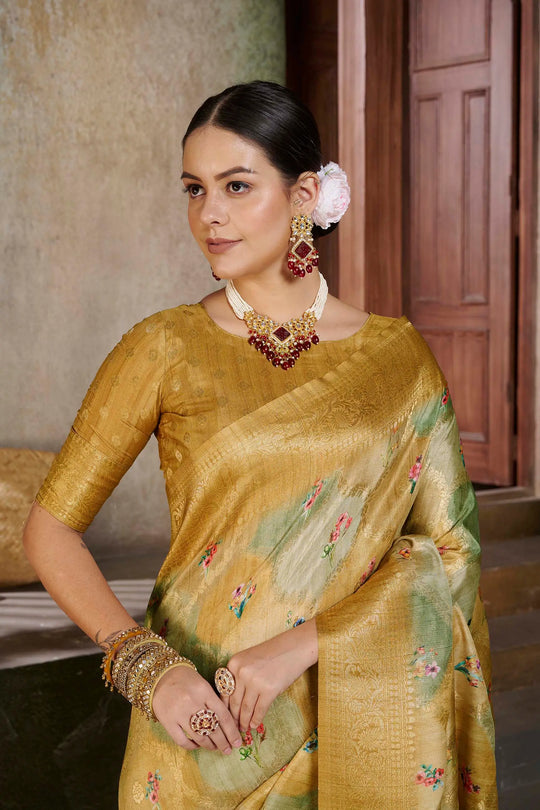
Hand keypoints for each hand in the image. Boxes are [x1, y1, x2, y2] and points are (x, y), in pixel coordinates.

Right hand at [152, 665, 242, 754]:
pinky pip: (183, 741)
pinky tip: (198, 745)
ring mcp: (179, 713)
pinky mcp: (168, 722)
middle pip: (213, 728)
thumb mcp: (203, 684)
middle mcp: (192, 702)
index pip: (223, 715)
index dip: (232, 731)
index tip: (237, 741)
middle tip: (228, 749)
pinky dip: (192, 746)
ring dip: (210, 745)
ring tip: (216, 748)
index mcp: (204, 691)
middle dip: (223, 742)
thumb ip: (214, 701)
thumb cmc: (186, 680)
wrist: (161, 676)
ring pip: (199, 737)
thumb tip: (229, 724)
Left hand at [222, 618, 317, 732]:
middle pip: (234, 702)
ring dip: (244, 721)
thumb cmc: (272, 653)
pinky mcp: (269, 690)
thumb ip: (239, 676)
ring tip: (244, 729)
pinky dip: (256, 720)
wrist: (294, 648)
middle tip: (234, 728)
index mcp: (234, 663)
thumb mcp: (249, 659)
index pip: (224, 691)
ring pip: (246, 708)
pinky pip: (260, 710)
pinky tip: (255, 725)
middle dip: (234, 718)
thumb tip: (233, 702)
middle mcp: (241, 672)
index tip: (225, 718)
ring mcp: (255, 682)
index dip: (225, 708)